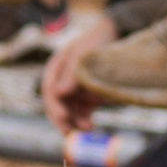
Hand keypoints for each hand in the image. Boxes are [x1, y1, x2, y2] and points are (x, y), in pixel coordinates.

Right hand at [41, 8, 116, 134]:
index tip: (64, 117)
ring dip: (75, 121)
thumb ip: (71, 75)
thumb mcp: (83, 55)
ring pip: (69, 110)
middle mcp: (62, 79)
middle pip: (56, 104)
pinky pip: (81, 111)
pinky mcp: (86, 95)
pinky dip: (84, 119)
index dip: (54, 106)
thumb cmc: (97, 41)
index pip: (50, 91)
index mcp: (56, 68)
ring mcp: (74, 88)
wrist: (116, 34)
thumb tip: (57, 94)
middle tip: (69, 132)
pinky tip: (92, 126)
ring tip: (89, 129)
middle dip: (62, 119)